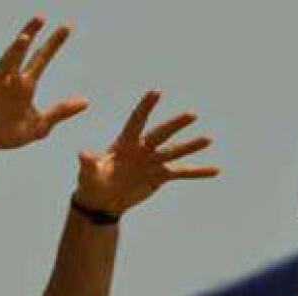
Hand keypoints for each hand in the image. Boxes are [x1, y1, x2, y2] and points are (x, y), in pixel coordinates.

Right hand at [0, 17, 87, 156]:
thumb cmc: (9, 133)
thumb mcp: (40, 125)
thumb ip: (61, 112)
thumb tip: (86, 102)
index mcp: (25, 85)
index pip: (40, 58)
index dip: (53, 43)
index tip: (66, 27)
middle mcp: (9, 81)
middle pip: (20, 53)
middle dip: (29, 35)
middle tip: (41, 18)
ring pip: (3, 66)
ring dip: (13, 53)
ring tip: (23, 40)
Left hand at [73, 91, 219, 214]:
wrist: (104, 200)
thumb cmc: (92, 183)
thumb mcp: (89, 175)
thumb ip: (89, 163)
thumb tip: (82, 153)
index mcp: (124, 143)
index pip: (136, 121)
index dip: (145, 108)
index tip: (155, 92)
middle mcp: (142, 148)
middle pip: (161, 134)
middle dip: (175, 125)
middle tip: (191, 115)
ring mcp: (153, 161)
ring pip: (175, 151)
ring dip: (191, 146)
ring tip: (208, 139)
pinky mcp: (161, 176)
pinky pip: (182, 172)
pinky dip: (198, 172)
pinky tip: (215, 170)